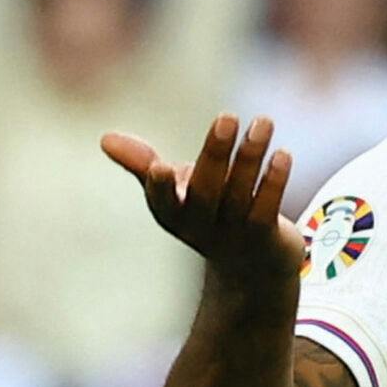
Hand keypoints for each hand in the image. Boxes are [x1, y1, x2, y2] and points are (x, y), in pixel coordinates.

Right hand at [102, 114, 304, 302]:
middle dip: (216, 153)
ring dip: (251, 157)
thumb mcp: (173, 193)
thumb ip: (143, 164)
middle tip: (227, 117)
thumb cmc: (207, 217)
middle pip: (206, 190)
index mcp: (173, 215)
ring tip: (263, 122)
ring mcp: (233, 235)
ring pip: (240, 193)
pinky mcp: (264, 237)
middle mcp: (201, 227)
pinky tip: (282, 154)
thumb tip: (104, 139)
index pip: (163, 202)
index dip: (161, 186)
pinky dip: (274, 182)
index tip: (160, 166)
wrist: (250, 269)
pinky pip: (267, 208)